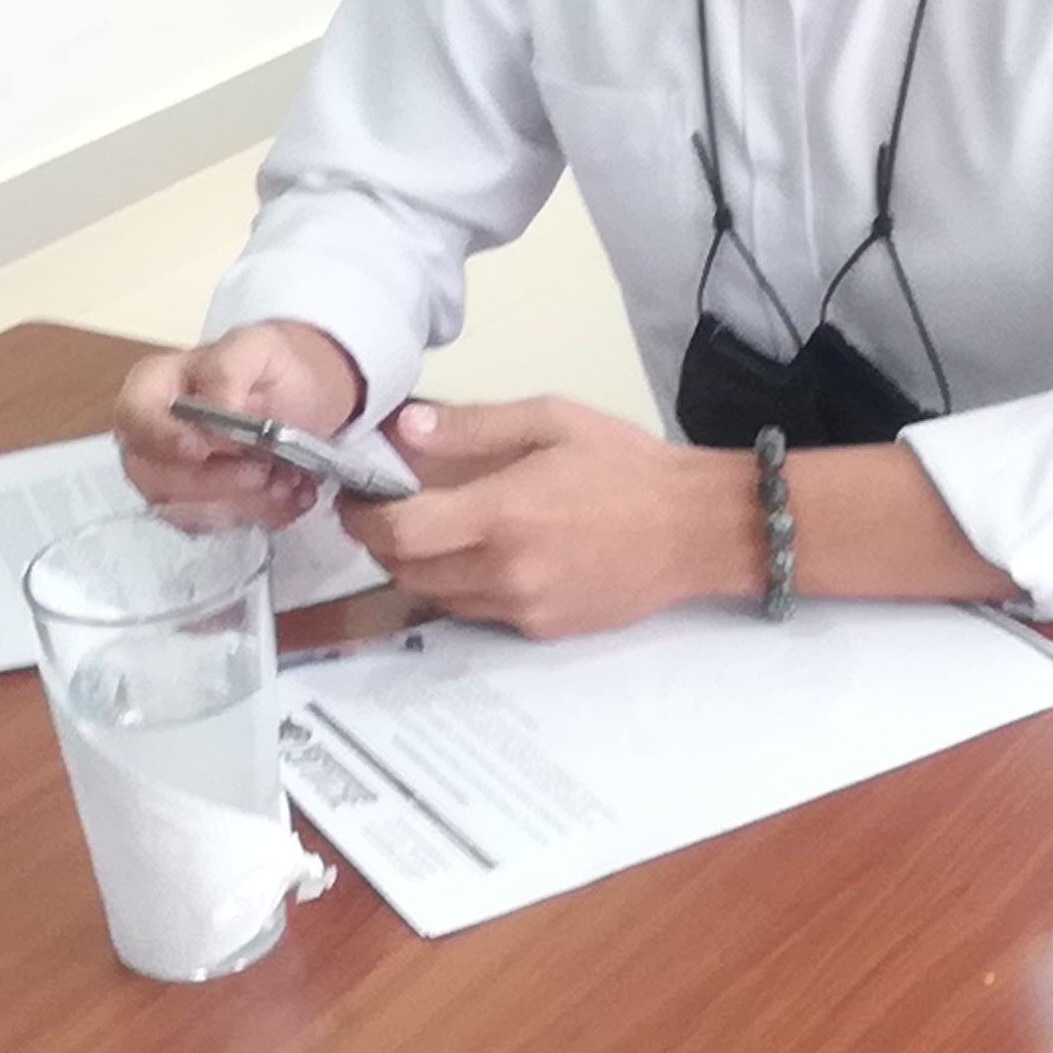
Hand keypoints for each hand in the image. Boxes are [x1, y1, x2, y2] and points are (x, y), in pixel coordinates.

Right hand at [117, 320, 370, 527]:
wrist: (307, 395)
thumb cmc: (271, 366)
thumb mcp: (256, 347)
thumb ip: (228, 370)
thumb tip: (216, 409)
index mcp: (153, 388)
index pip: (133, 419)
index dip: (161, 439)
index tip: (201, 450)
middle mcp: (152, 439)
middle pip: (154, 477)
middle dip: (213, 482)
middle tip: (262, 471)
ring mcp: (174, 479)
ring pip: (188, 511)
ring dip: (241, 504)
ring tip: (287, 482)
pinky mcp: (205, 509)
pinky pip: (222, 526)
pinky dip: (261, 516)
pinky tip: (292, 496)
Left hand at [339, 395, 750, 640]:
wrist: (697, 528)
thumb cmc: (627, 466)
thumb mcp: (552, 421)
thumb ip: (472, 427)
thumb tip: (405, 429)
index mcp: (503, 513)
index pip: (401, 535)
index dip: (363, 521)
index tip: (355, 501)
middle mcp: (506, 571)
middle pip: (408, 573)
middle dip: (386, 545)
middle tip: (392, 512)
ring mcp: (524, 608)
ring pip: (438, 598)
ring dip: (423, 568)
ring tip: (442, 531)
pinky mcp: (544, 630)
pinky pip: (479, 613)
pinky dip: (465, 586)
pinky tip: (490, 554)